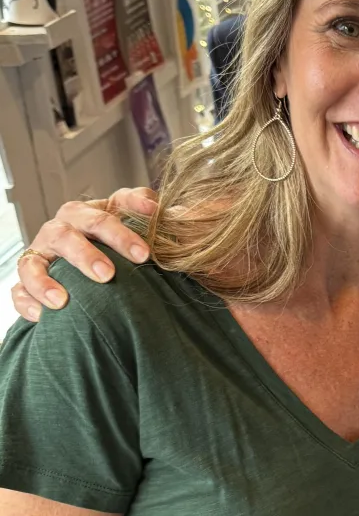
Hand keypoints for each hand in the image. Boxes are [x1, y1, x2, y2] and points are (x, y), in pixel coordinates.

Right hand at [11, 188, 158, 321]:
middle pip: (78, 227)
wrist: (84, 276)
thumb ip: (157, 227)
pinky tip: (44, 315)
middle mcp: (68, 226)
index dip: (136, 205)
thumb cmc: (119, 254)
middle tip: (109, 273)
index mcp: (99, 212)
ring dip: (49, 279)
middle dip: (93, 249)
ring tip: (65, 299)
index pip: (118, 201)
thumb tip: (182, 218)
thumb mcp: (141, 239)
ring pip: (38, 258)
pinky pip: (18, 289)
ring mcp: (44, 251)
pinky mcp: (27, 277)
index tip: (155, 214)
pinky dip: (28, 301)